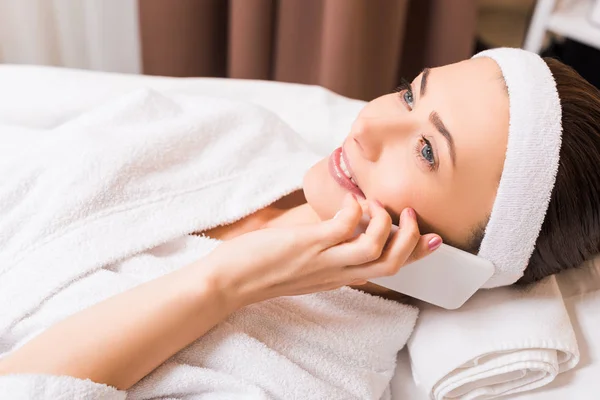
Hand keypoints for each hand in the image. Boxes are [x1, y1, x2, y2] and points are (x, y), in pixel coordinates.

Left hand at [201, 194, 441, 307]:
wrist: (229, 282)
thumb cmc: (262, 269)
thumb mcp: (305, 265)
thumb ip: (327, 250)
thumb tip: (344, 224)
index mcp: (338, 277)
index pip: (386, 271)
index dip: (415, 256)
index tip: (433, 239)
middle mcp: (337, 273)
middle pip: (392, 264)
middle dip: (411, 239)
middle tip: (410, 215)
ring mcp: (325, 260)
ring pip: (376, 248)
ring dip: (385, 223)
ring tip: (378, 204)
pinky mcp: (309, 246)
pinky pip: (345, 226)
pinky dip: (354, 209)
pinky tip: (347, 199)